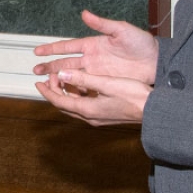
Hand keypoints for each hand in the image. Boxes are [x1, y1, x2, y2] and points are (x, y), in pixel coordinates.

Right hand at [33, 10, 158, 84]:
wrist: (157, 62)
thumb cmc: (141, 43)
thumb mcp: (121, 30)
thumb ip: (102, 24)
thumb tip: (84, 13)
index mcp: (92, 44)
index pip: (67, 46)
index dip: (52, 48)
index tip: (37, 51)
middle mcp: (91, 58)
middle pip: (65, 63)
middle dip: (49, 66)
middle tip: (35, 71)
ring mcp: (96, 72)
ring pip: (72, 76)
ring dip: (59, 79)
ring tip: (46, 84)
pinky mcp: (104, 83)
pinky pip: (85, 87)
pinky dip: (74, 90)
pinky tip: (66, 94)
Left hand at [34, 69, 150, 126]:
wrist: (153, 110)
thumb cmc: (133, 95)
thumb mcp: (105, 83)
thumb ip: (82, 79)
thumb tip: (62, 74)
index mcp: (87, 109)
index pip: (59, 101)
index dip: (47, 91)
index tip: (38, 82)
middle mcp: (90, 117)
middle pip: (64, 105)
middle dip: (54, 91)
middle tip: (50, 77)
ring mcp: (98, 118)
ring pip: (74, 106)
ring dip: (66, 93)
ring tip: (63, 79)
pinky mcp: (105, 116)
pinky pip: (84, 107)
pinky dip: (77, 96)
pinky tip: (82, 87)